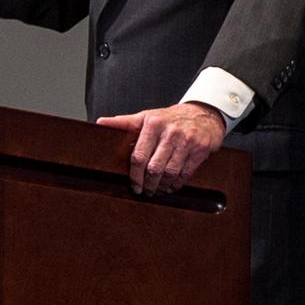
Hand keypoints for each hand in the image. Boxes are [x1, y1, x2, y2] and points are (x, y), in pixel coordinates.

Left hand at [96, 102, 224, 195]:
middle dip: (148, 184)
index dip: (135, 176)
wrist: (204, 113)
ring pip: (170, 173)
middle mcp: (170, 132)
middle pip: (154, 168)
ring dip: (162, 186)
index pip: (139, 156)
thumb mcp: (147, 117)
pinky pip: (186, 173)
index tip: (134, 186)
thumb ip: (124, 122)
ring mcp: (187, 141)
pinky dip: (176, 184)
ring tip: (157, 190)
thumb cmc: (170, 118)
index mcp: (153, 124)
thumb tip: (100, 123)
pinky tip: (170, 186)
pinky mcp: (201, 150)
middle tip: (145, 191)